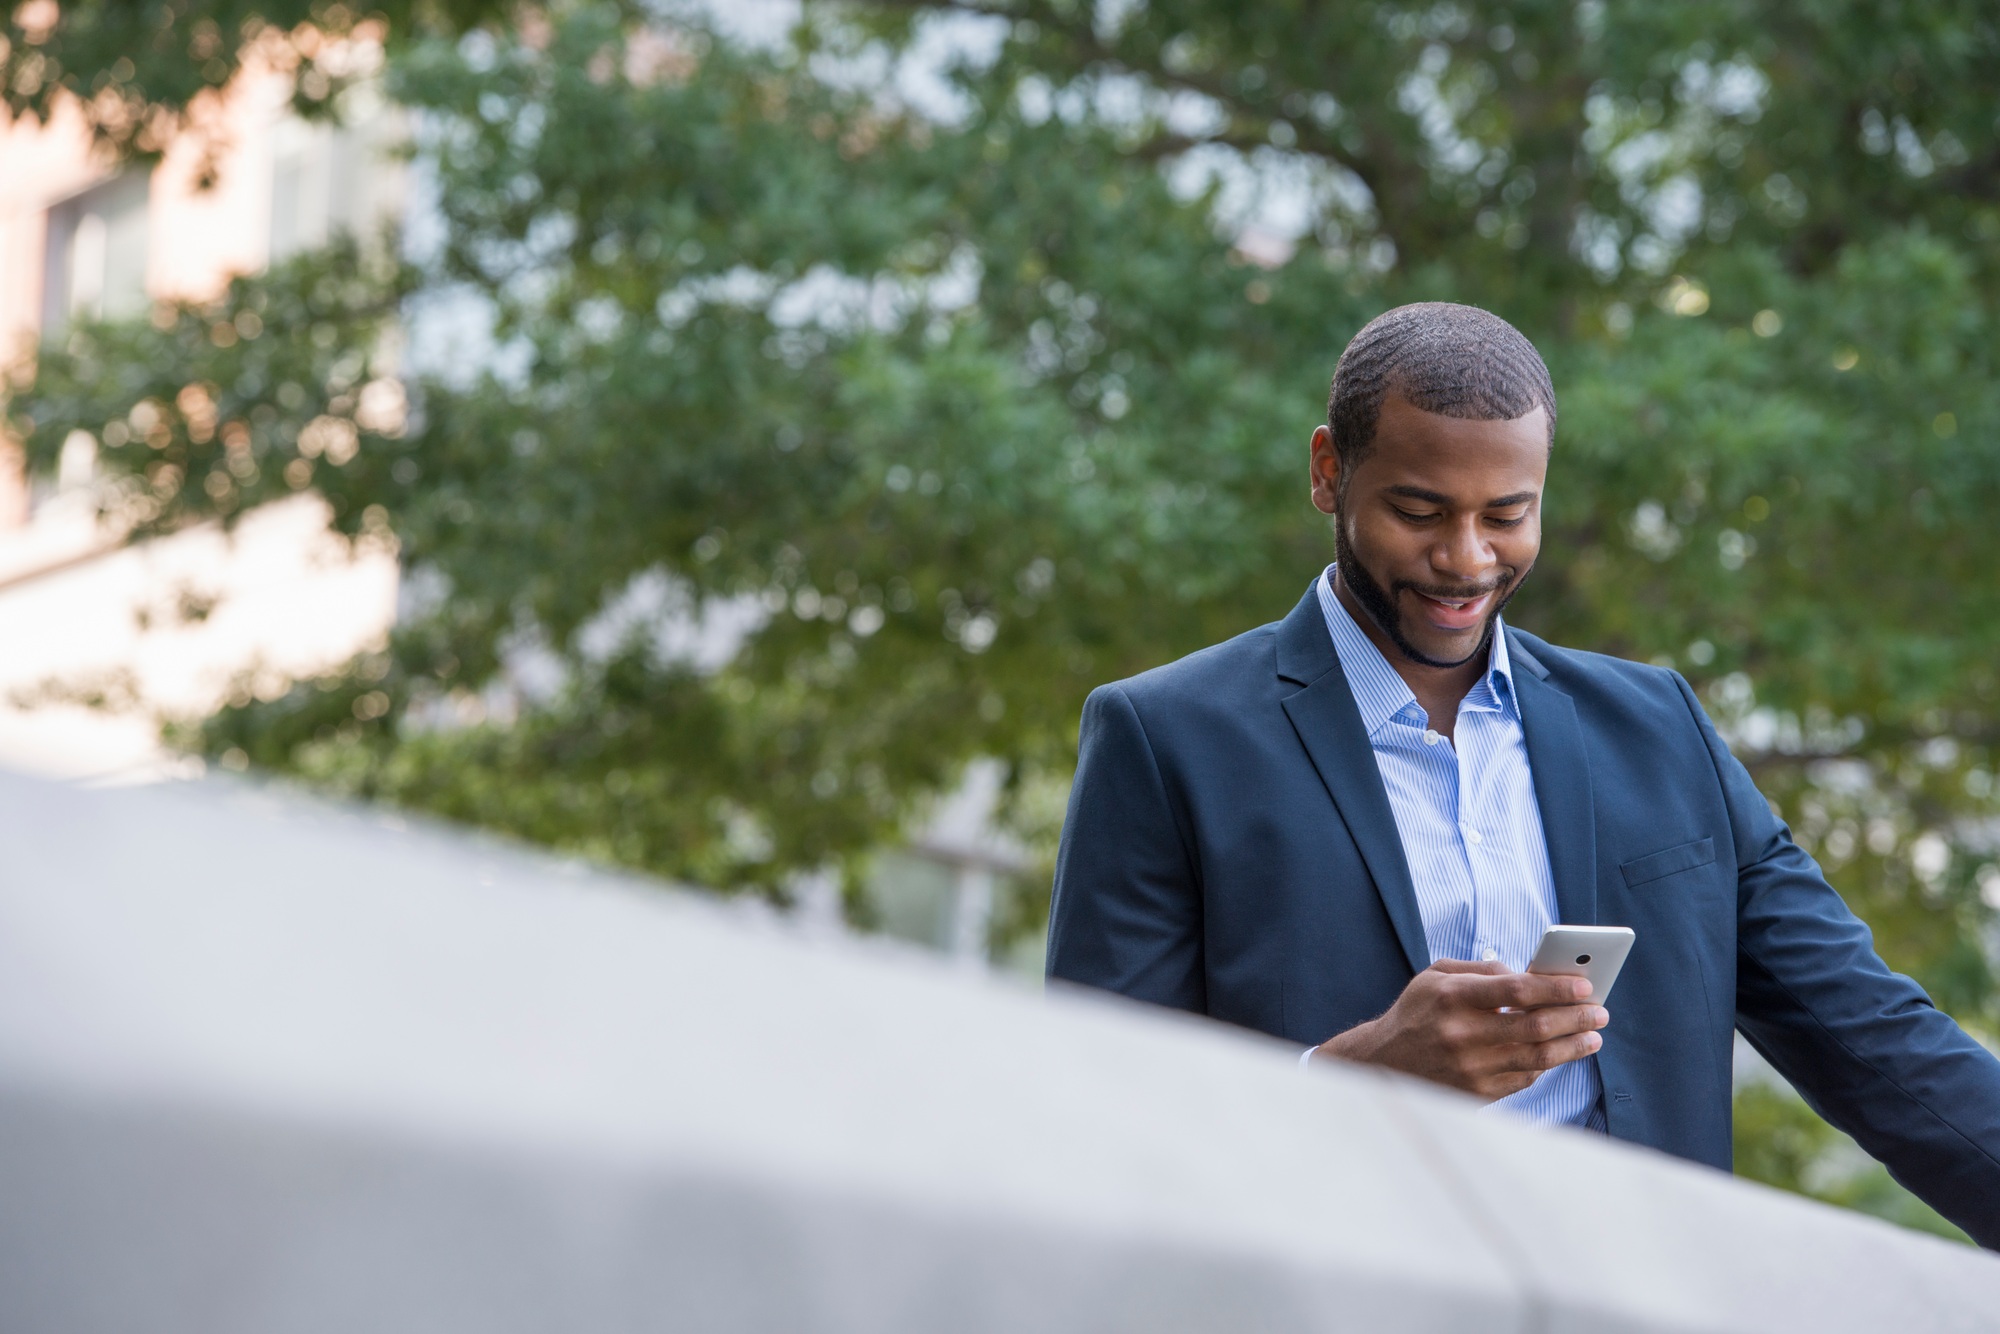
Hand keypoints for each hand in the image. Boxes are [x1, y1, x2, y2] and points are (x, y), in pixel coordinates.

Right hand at [1309, 959, 1607, 1099]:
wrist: (1383, 1063)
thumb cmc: (1417, 1012)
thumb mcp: (1436, 976)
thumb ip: (1482, 970)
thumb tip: (1529, 975)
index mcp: (1453, 997)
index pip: (1517, 990)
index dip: (1556, 987)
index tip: (1584, 985)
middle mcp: (1463, 1034)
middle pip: (1536, 1026)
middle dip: (1576, 1017)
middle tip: (1600, 1011)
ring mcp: (1471, 1068)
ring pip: (1538, 1057)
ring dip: (1573, 1045)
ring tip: (1594, 1035)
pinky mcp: (1477, 1093)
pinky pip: (1525, 1079)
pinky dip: (1548, 1064)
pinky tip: (1562, 1052)